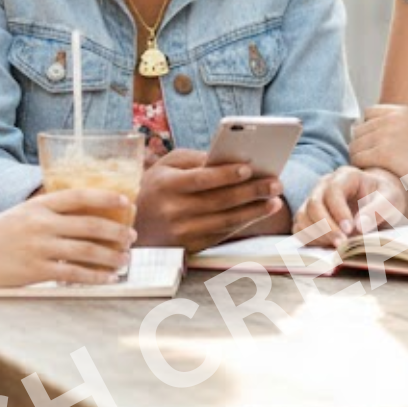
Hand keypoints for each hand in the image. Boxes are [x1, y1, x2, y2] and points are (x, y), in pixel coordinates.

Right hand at [0, 190, 136, 288]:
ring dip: (111, 256)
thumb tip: (79, 218)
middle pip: (89, 225)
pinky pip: (73, 274)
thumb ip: (45, 214)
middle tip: (131, 237)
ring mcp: (38, 248)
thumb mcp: (18, 215)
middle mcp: (40, 223)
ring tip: (124, 259)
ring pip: (86, 251)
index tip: (126, 201)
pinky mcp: (34, 271)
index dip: (106, 197)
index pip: (79, 196)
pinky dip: (95, 276)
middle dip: (116, 231)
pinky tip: (108, 278)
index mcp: (37, 205)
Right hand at [135, 149, 282, 251]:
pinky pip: (221, 235)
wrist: (132, 224)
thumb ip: (194, 159)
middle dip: (251, 192)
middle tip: (276, 183)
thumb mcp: (166, 165)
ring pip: (225, 222)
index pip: (200, 180)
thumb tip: (227, 159)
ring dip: (254, 211)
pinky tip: (257, 214)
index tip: (249, 168)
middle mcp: (174, 211)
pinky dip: (242, 224)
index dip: (225, 175)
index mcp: (166, 185)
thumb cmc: (155, 187)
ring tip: (274, 201)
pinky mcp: (190, 247)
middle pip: (219, 201)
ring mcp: (182, 233)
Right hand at [294, 165, 407, 243]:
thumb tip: (359, 227)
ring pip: (303, 217)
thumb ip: (377, 210)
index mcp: (345, 176)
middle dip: (326, 226)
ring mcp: (314, 200)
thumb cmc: (386, 199)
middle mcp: (324, 185)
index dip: (338, 211)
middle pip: (313, 203)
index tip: (350, 230)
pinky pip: (300, 229)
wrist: (379, 203)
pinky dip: (310, 240)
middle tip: (342, 244)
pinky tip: (327, 248)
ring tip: (336, 248)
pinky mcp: (310, 217)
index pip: (333, 190)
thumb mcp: (391, 201)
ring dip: (317, 235)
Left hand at [350, 105, 407, 197]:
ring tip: (374, 174)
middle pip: (358, 130)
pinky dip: (362, 169)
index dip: (368, 132)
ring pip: (355, 145)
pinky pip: (357, 159)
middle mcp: (392, 118)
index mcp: (402, 111)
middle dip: (362, 147)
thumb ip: (403, 130)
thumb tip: (384, 138)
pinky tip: (375, 178)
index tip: (375, 149)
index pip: (368, 114)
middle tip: (371, 166)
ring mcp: (387, 134)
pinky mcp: (384, 153)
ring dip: (360, 160)